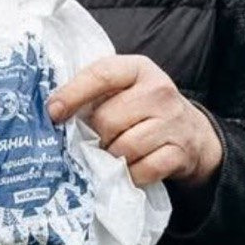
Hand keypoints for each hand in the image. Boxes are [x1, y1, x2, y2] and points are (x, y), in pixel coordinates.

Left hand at [47, 54, 223, 189]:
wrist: (192, 133)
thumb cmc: (143, 109)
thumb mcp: (124, 89)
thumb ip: (93, 92)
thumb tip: (52, 114)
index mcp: (139, 68)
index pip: (102, 74)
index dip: (73, 94)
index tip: (53, 113)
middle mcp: (160, 91)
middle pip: (108, 119)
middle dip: (95, 135)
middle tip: (95, 140)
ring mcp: (173, 122)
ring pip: (123, 148)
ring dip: (111, 157)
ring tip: (112, 154)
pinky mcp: (180, 152)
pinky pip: (142, 170)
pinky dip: (130, 175)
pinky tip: (129, 169)